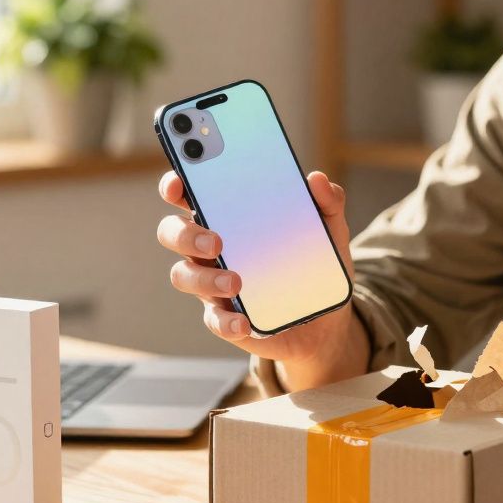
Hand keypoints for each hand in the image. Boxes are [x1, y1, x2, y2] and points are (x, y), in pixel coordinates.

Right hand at [155, 170, 365, 380]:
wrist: (326, 317)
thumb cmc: (315, 262)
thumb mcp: (329, 230)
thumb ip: (326, 201)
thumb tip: (318, 180)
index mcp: (227, 215)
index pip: (188, 194)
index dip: (175, 186)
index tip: (177, 184)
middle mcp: (210, 247)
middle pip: (173, 232)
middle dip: (185, 234)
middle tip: (216, 241)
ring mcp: (213, 283)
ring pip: (184, 275)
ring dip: (204, 278)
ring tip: (236, 282)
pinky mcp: (226, 317)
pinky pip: (214, 319)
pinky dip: (226, 321)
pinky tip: (244, 322)